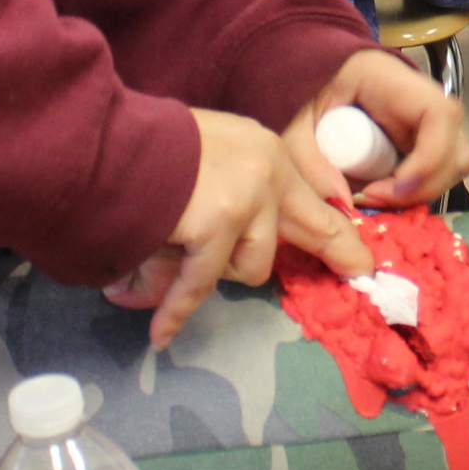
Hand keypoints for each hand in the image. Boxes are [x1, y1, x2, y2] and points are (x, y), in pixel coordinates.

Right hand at [107, 109, 375, 348]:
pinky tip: (162, 330)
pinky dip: (178, 307)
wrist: (106, 139)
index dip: (338, 233)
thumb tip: (251, 253)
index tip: (362, 262)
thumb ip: (237, 192)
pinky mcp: (216, 224)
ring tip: (176, 251)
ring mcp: (245, 197)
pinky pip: (201, 282)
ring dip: (215, 269)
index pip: (314, 199)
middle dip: (336, 252)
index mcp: (266, 150)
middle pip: (309, 229)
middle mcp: (266, 170)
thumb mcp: (209, 154)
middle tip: (358, 273)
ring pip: (252, 266)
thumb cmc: (147, 148)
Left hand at [294, 46, 468, 209]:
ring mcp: (433, 125)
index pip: (440, 116)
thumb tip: (341, 202)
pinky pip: (439, 175)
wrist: (320, 78)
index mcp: (398, 82)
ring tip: (376, 195)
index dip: (427, 159)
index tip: (392, 185)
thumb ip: (309, 160)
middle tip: (372, 197)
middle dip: (419, 188)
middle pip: (456, 152)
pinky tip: (382, 192)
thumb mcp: (298, 121)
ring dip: (420, 192)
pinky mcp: (428, 144)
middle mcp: (428, 102)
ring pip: (454, 168)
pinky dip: (416, 192)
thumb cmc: (312, 89)